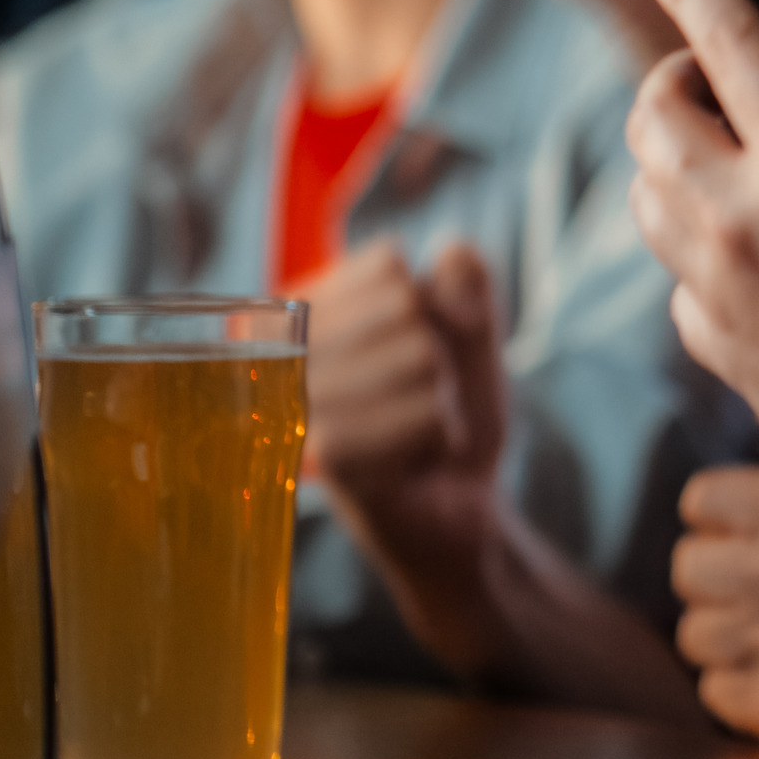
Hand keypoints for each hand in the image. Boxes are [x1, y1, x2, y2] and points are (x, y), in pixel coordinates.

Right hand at [305, 241, 509, 584]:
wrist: (453, 507)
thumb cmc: (450, 413)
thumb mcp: (470, 335)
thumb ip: (466, 282)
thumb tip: (449, 251)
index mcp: (309, 312)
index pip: (386, 264)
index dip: (429, 303)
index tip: (412, 345)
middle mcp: (288, 353)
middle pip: (407, 307)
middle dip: (439, 355)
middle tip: (418, 399)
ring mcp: (302, 405)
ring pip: (421, 357)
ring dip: (442, 398)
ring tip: (415, 429)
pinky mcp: (328, 457)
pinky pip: (427, 413)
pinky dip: (443, 434)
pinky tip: (415, 459)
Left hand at [624, 0, 758, 531]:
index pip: (724, 41)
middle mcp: (739, 228)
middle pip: (656, 118)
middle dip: (680, 73)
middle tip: (733, 67)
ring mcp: (723, 300)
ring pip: (653, 196)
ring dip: (679, 153)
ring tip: (747, 146)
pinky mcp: (728, 359)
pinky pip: (679, 279)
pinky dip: (700, 241)